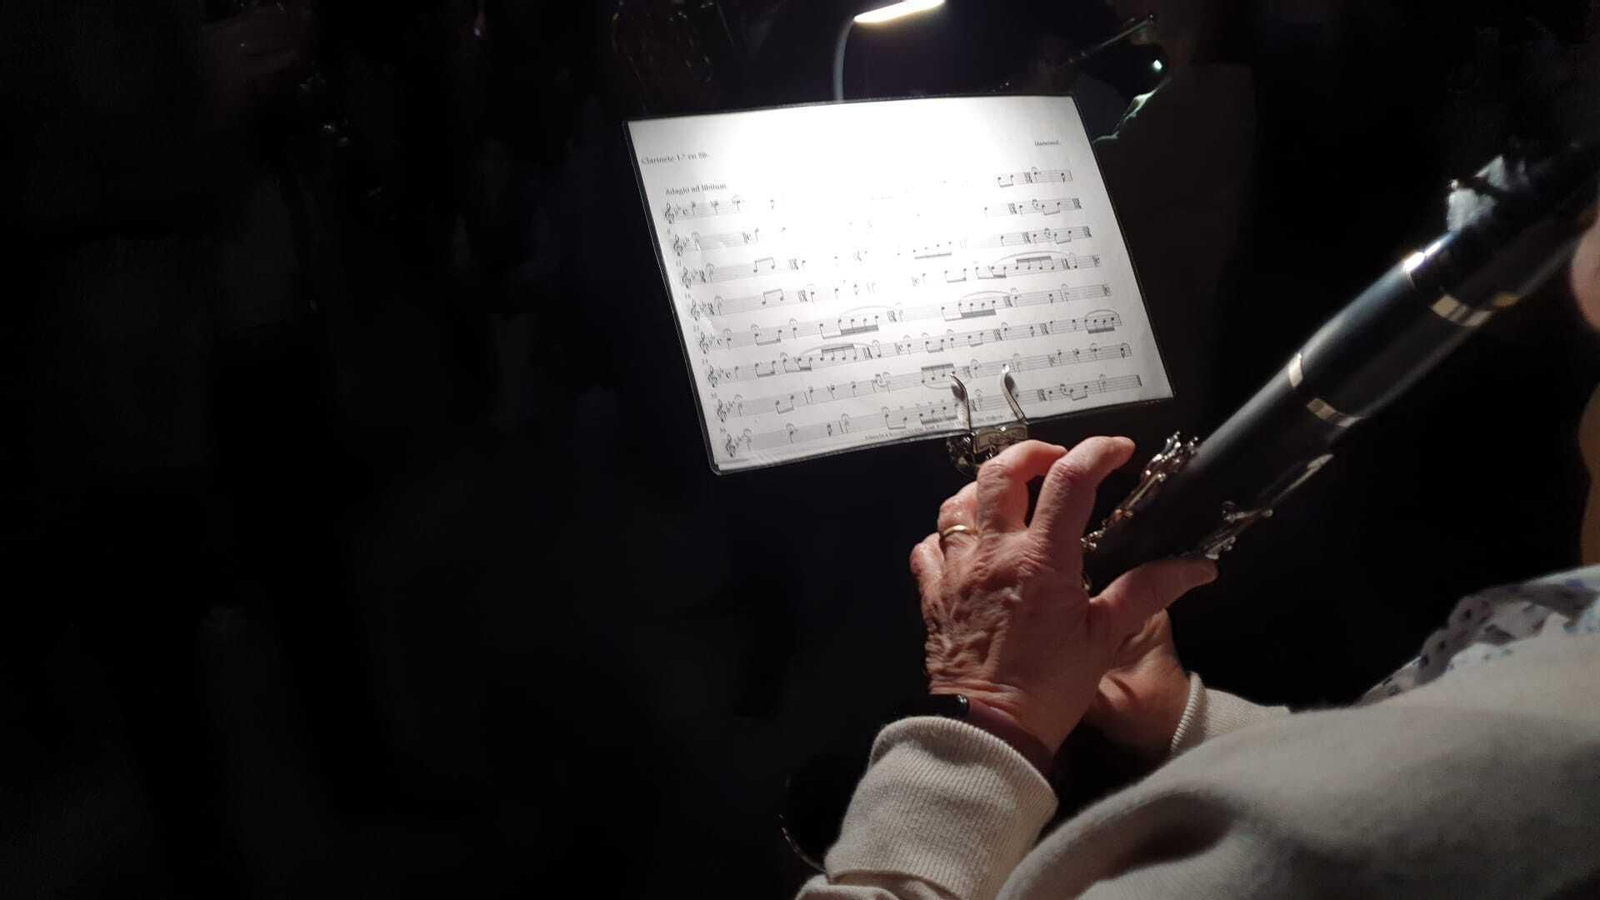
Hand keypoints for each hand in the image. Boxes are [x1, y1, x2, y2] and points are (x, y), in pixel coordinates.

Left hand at [909, 438, 1216, 751]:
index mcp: (1042, 558)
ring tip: (1011, 501)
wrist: (988, 728)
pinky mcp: (932, 591)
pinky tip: (966, 546)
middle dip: (1031, 453)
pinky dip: (946, 536)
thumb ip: (1148, 591)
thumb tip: (1197, 566)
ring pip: (957, 502)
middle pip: (1000, 472)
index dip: (1097, 452)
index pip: (1070, 479)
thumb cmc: (1050, 686)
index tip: (1118, 452)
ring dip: (985, 491)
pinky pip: (929, 546)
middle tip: (1056, 463)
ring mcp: (957, 569)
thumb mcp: (1105, 637)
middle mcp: (994, 552)